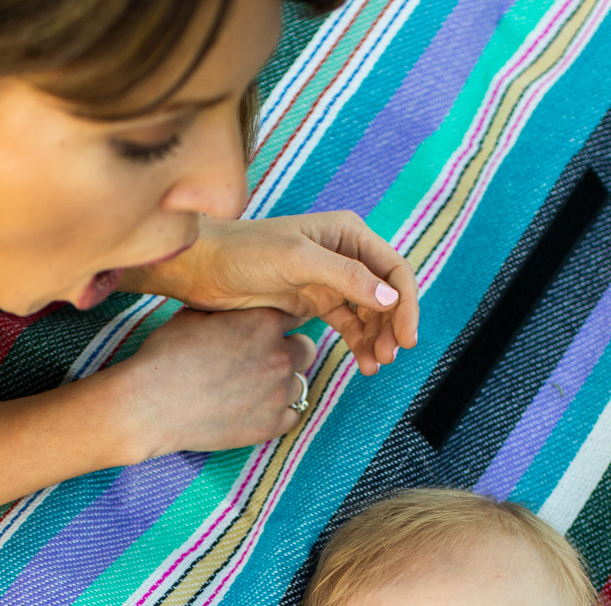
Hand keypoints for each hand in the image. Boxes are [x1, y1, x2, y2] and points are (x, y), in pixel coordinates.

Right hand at [109, 307, 318, 460]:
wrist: (151, 404)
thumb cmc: (167, 356)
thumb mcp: (194, 315)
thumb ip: (227, 309)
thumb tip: (233, 305)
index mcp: (264, 323)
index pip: (294, 316)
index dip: (278, 324)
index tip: (265, 332)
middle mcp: (279, 356)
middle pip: (306, 349)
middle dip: (288, 351)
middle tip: (261, 360)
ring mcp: (278, 393)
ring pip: (299, 383)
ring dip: (282, 383)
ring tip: (253, 388)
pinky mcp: (270, 425)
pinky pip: (293, 416)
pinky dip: (279, 413)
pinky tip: (256, 409)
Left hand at [123, 213, 419, 376]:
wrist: (203, 268)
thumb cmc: (246, 252)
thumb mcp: (298, 260)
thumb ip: (345, 277)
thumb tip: (390, 298)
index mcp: (347, 233)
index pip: (394, 270)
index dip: (406, 305)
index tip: (406, 339)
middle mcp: (344, 253)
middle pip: (386, 293)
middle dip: (391, 326)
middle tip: (389, 356)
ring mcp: (329, 278)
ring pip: (368, 312)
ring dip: (376, 338)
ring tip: (374, 365)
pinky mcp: (312, 301)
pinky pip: (347, 323)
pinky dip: (357, 342)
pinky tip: (362, 362)